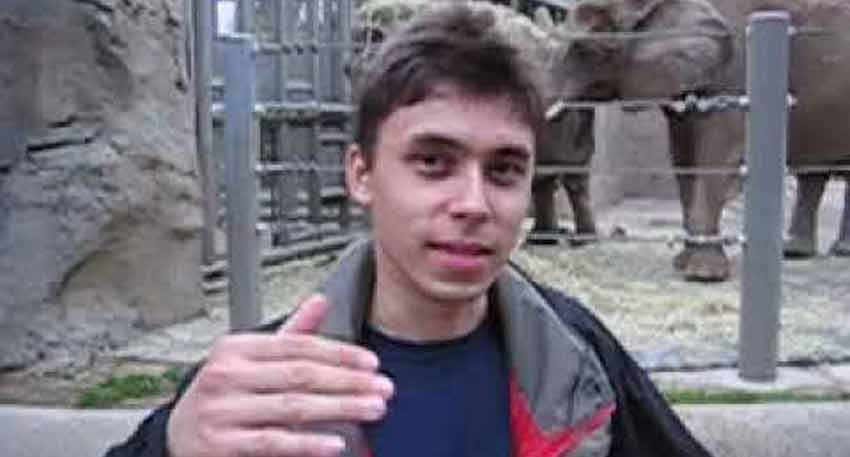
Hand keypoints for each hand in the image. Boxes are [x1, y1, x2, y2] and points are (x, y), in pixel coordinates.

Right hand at [166, 294, 393, 456]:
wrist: (177, 436)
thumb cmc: (224, 396)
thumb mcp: (250, 360)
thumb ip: (290, 335)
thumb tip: (322, 300)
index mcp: (236, 348)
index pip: (297, 346)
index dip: (339, 354)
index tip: (371, 363)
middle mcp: (226, 375)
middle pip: (300, 375)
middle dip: (348, 382)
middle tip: (383, 388)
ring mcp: (221, 411)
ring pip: (293, 407)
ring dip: (340, 408)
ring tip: (372, 409)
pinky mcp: (220, 445)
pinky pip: (273, 442)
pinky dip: (307, 444)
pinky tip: (335, 443)